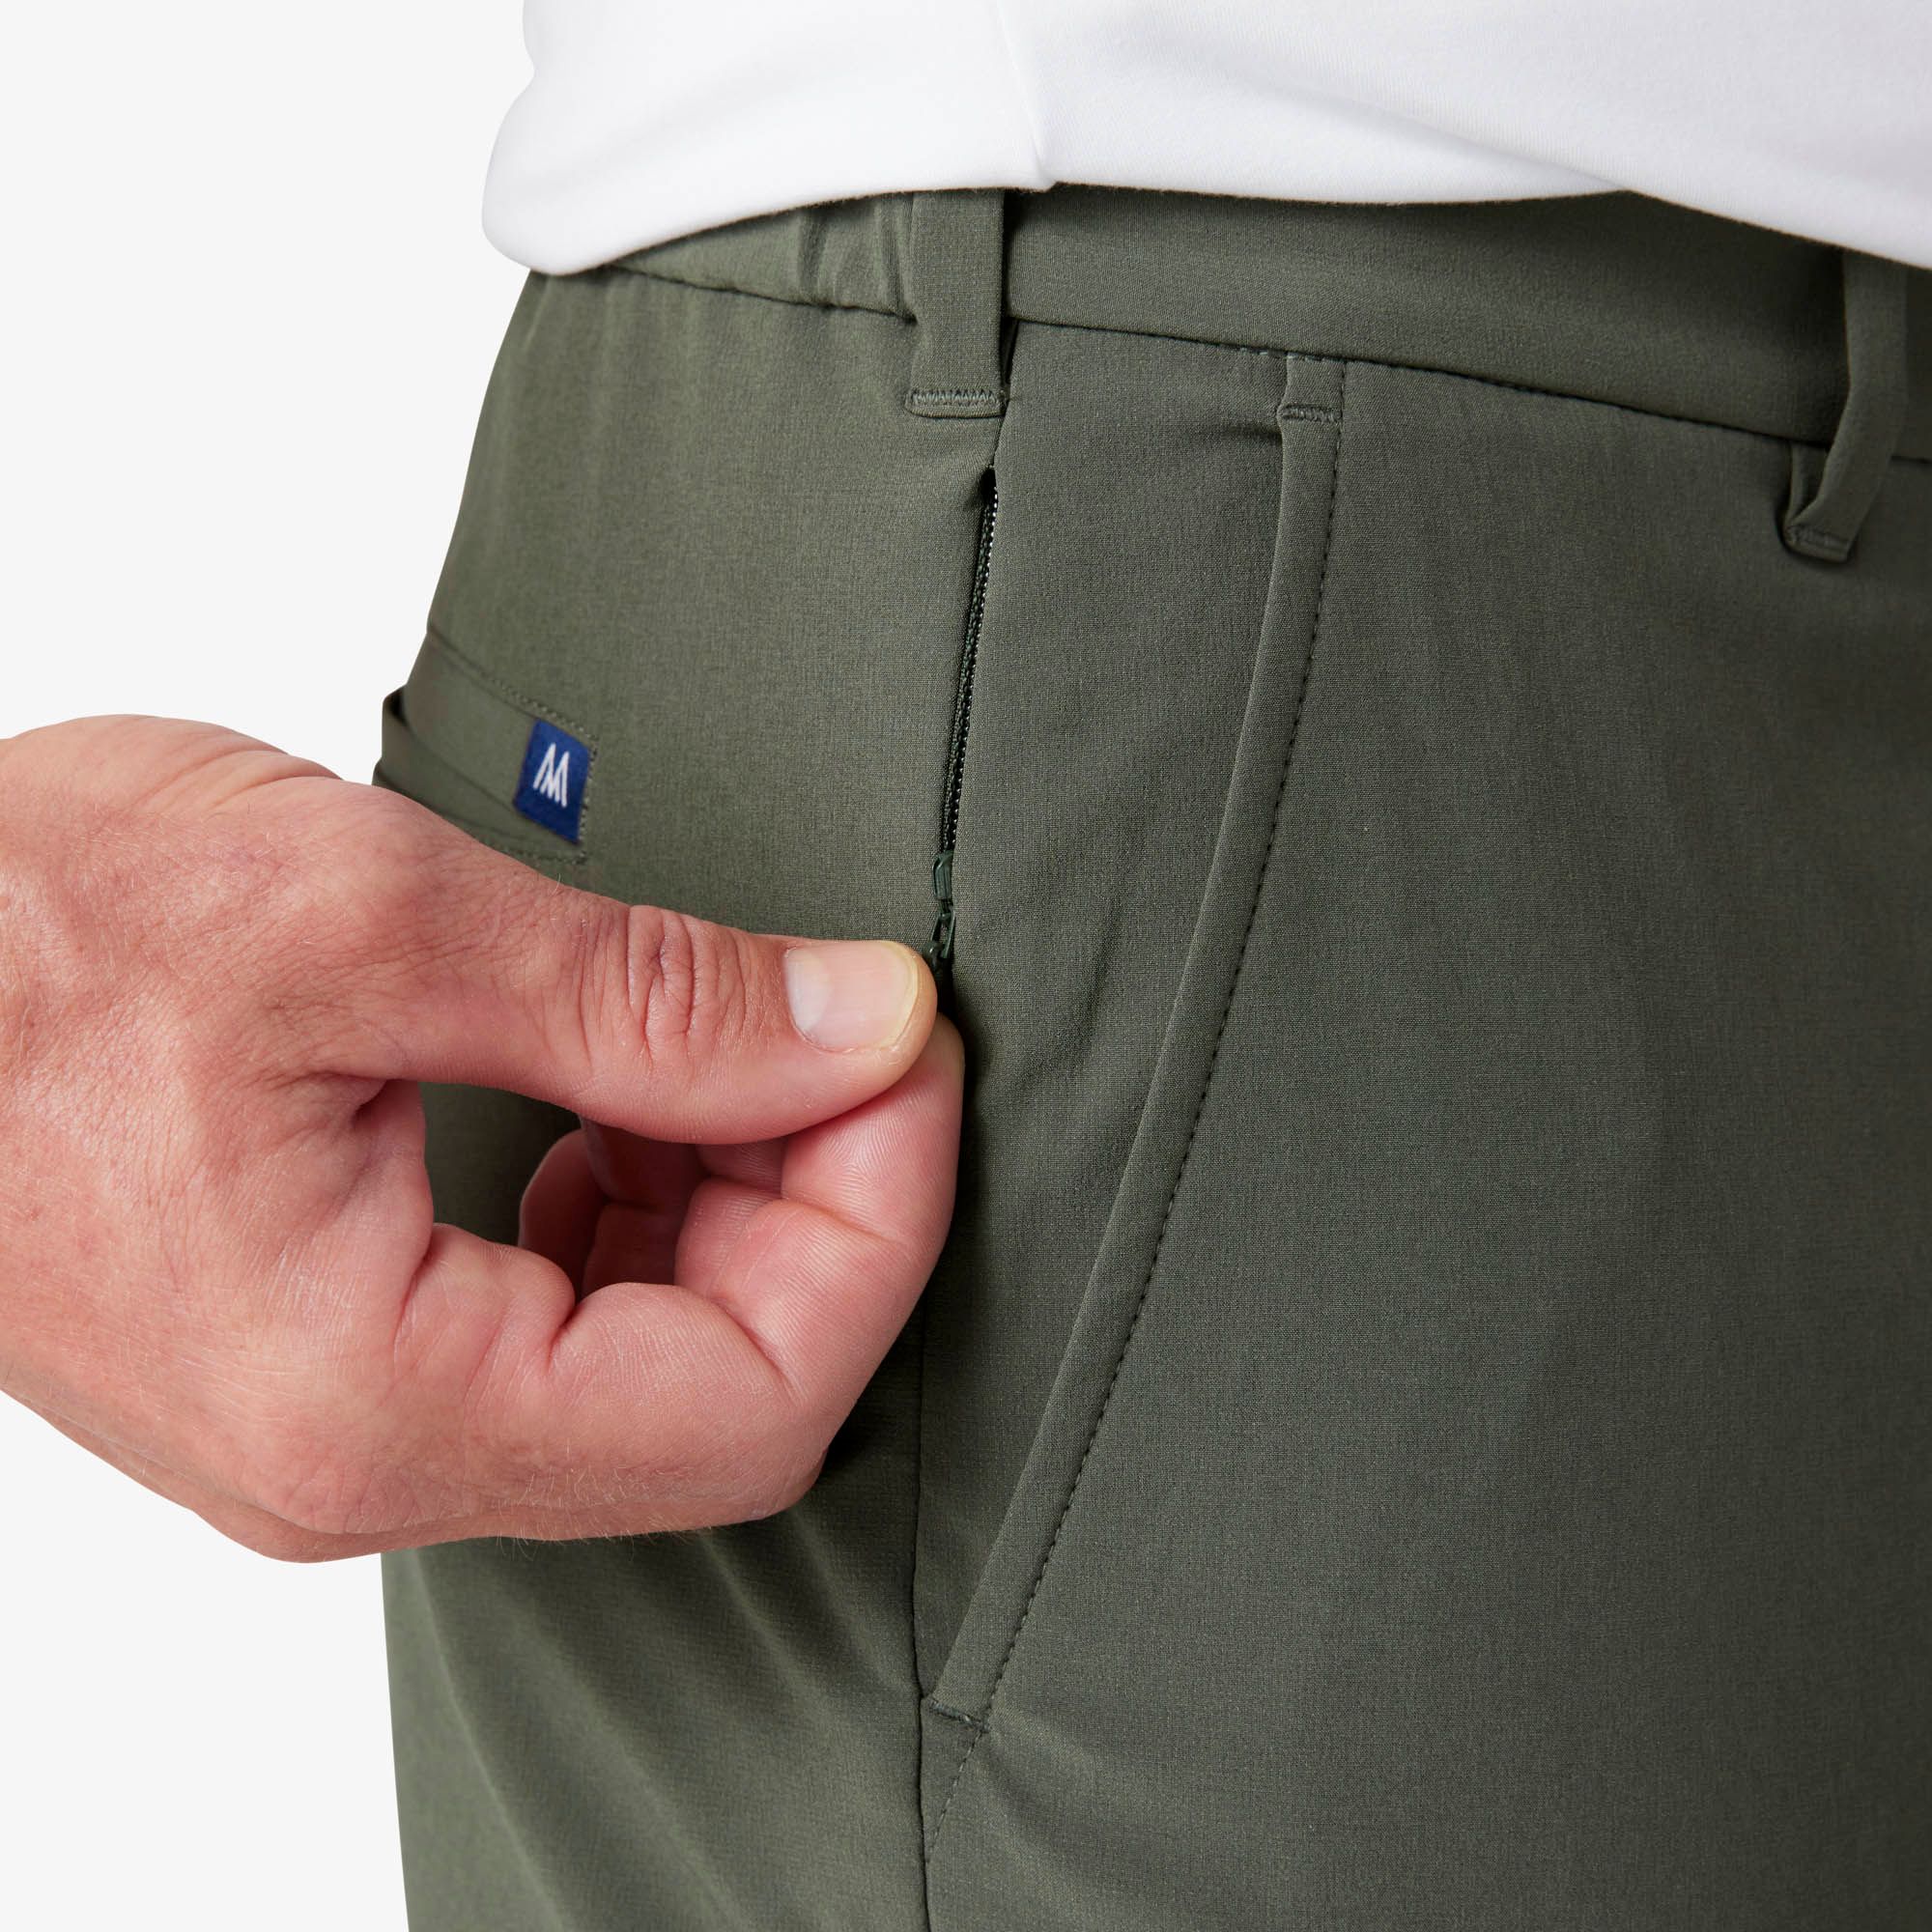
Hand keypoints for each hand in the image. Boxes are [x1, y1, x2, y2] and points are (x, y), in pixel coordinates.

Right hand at [0, 716, 959, 1557]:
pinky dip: (637, 1217)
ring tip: (728, 1052)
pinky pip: (560, 1343)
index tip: (907, 1054)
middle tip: (840, 1031)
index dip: (883, 1217)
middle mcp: (359, 1461)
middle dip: (825, 1206)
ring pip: (654, 1377)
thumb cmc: (7, 936)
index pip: (757, 1396)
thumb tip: (858, 1025)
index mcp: (371, 1400)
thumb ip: (649, 998)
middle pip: (727, 1400)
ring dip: (739, 1209)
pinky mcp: (331, 1359)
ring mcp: (343, 1423)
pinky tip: (619, 1107)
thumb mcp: (365, 917)